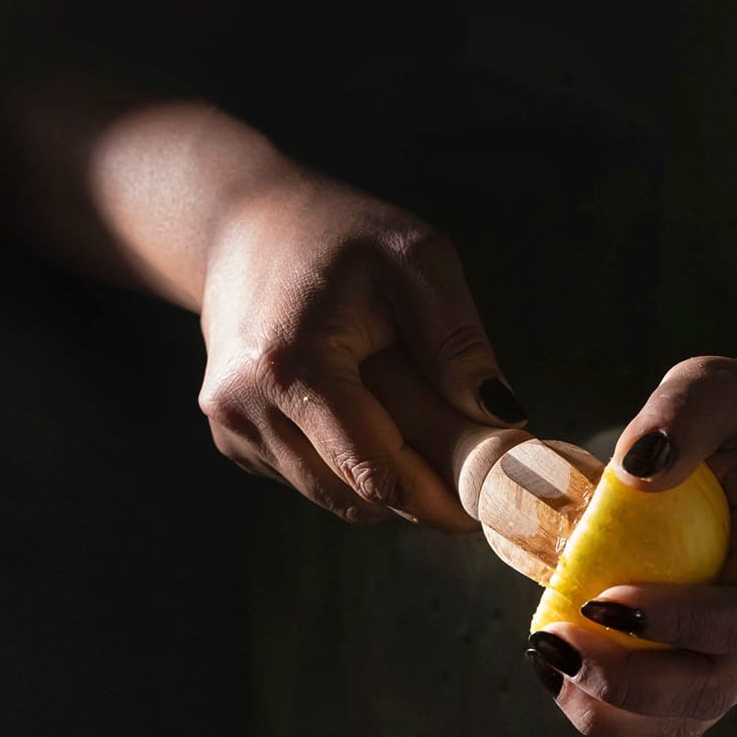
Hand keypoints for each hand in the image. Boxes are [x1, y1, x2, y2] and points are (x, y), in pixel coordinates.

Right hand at [198, 169, 524, 527]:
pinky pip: (311, 481)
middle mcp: (249, 408)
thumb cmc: (338, 235)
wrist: (239, 225)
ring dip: (385, 483)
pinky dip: (348, 466)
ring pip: (335, 499)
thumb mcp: (415, 258)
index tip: (485, 510)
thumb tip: (501, 418)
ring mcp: (235, 430)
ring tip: (419, 432)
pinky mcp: (234, 441)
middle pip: (357, 498)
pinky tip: (362, 415)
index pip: (374, 473)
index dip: (436, 503)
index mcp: (293, 365)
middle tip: (470, 476)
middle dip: (419, 496)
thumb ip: (458, 340)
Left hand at [525, 356, 736, 736]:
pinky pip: (660, 711)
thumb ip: (682, 417)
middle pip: (712, 692)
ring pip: (684, 720)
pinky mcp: (705, 662)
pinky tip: (556, 661)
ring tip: (544, 657)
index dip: (678, 625)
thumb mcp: (719, 387)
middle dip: (626, 687)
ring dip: (608, 710)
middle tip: (550, 644)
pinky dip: (606, 704)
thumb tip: (634, 473)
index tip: (601, 600)